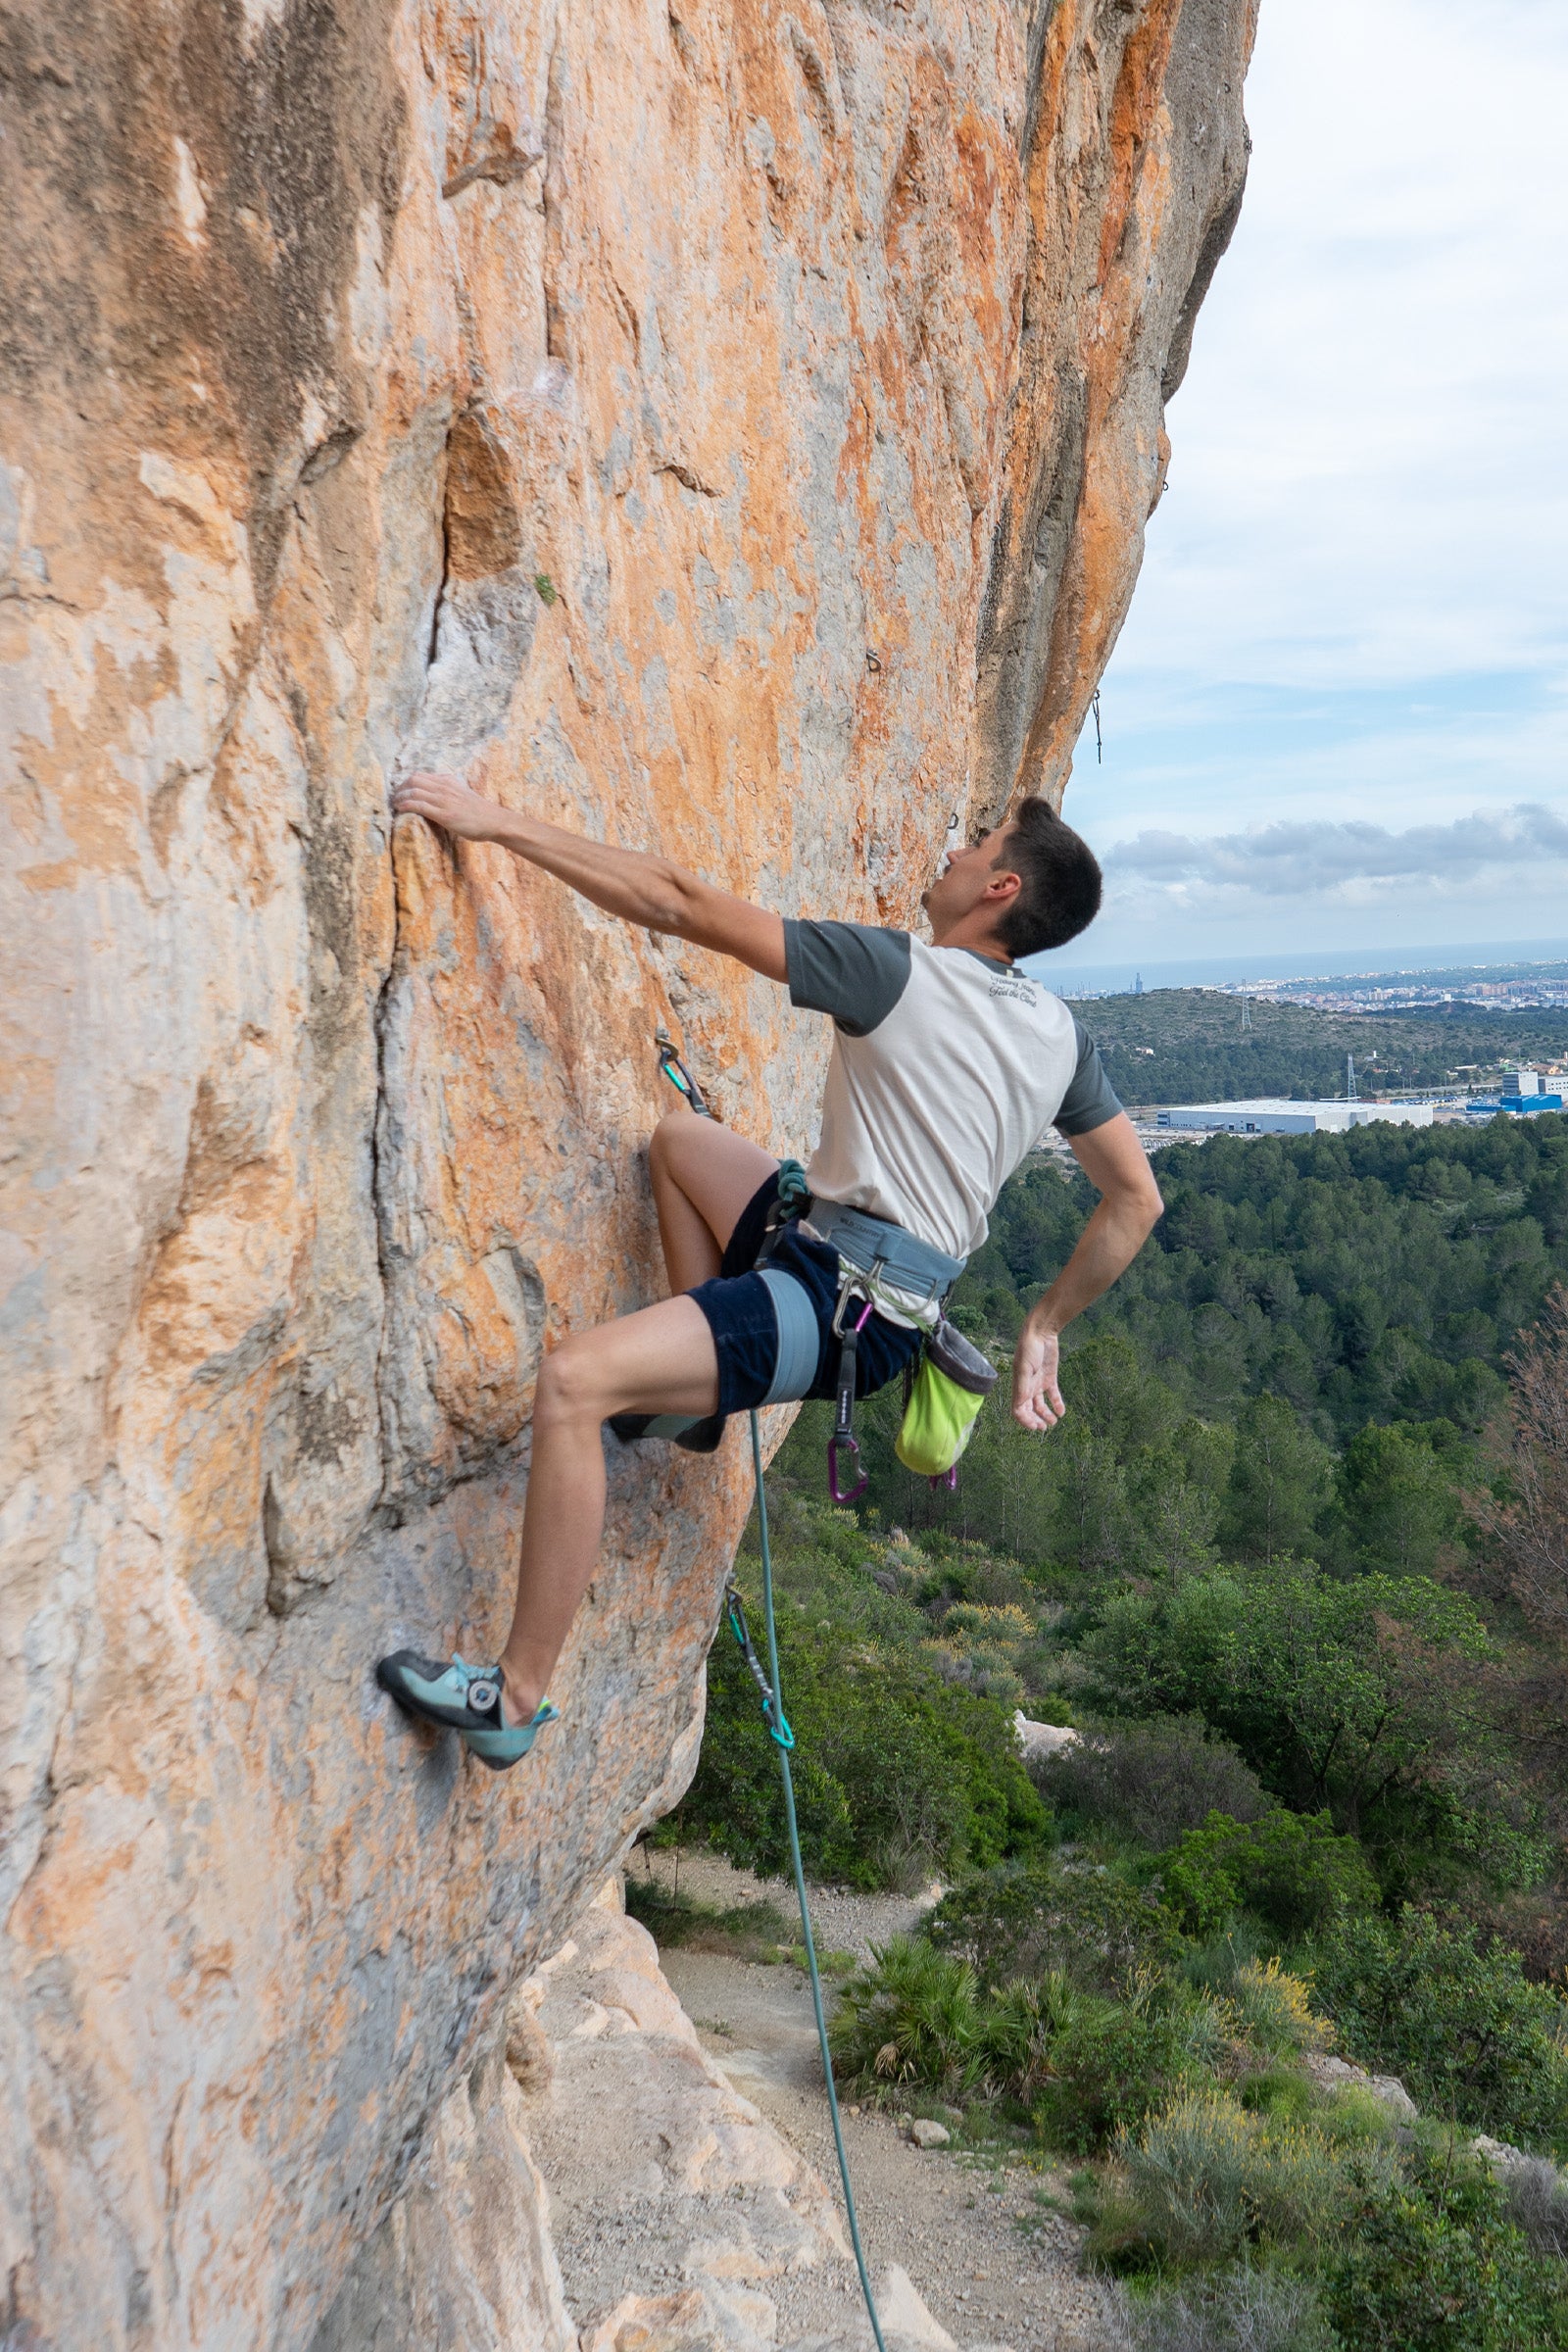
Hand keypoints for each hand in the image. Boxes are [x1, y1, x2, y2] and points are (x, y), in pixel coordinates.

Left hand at [392, 769, 502, 841]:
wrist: (494, 821)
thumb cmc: (479, 811)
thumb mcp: (463, 792)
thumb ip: (450, 788)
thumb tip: (436, 787)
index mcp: (448, 781)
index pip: (420, 775)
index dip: (405, 782)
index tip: (400, 791)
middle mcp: (444, 787)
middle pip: (413, 780)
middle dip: (399, 789)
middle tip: (394, 799)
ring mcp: (444, 800)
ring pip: (414, 791)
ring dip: (400, 798)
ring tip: (394, 805)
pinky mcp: (444, 814)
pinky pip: (419, 805)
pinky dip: (406, 805)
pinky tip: (400, 810)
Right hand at [1012, 1311, 1065, 1431]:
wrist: (1041, 1332)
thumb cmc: (1028, 1348)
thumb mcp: (1024, 1368)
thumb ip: (1023, 1386)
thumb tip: (1021, 1404)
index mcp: (1018, 1387)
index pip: (1017, 1410)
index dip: (1024, 1421)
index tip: (1035, 1427)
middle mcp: (1027, 1387)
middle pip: (1029, 1410)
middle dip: (1035, 1420)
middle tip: (1045, 1427)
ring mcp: (1038, 1383)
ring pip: (1040, 1405)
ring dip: (1046, 1415)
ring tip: (1054, 1422)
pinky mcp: (1049, 1378)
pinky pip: (1053, 1395)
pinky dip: (1057, 1404)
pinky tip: (1062, 1412)